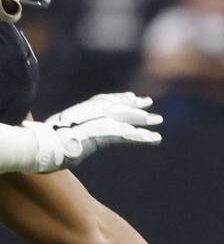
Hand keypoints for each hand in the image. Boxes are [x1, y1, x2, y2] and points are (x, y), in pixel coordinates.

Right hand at [24, 92, 161, 171]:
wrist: (44, 147)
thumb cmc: (46, 144)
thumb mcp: (58, 135)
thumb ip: (67, 135)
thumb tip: (62, 142)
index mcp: (80, 112)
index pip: (103, 101)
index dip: (118, 98)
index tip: (131, 96)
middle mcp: (90, 113)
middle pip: (117, 106)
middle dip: (134, 104)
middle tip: (149, 102)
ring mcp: (97, 122)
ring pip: (125, 118)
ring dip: (143, 120)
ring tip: (159, 120)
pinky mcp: (104, 134)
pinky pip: (127, 136)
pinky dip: (142, 137)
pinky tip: (154, 139)